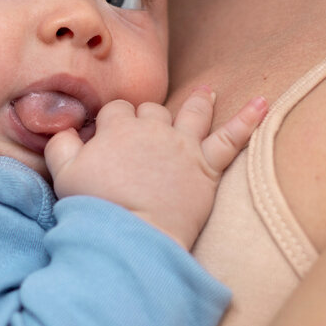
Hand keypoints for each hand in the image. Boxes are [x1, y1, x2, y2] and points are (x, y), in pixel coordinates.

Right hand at [45, 88, 266, 248]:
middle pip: (152, 110)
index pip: (117, 110)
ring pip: (192, 112)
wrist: (135, 235)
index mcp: (118, 128)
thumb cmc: (97, 208)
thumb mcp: (64, 174)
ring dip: (199, 101)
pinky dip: (249, 119)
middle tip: (147, 130)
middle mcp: (153, 129)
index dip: (113, 122)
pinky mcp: (207, 166)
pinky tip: (264, 103)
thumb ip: (60, 145)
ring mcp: (183, 145)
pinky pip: (232, 137)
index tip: (109, 136)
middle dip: (149, 117)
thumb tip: (64, 129)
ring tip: (207, 91)